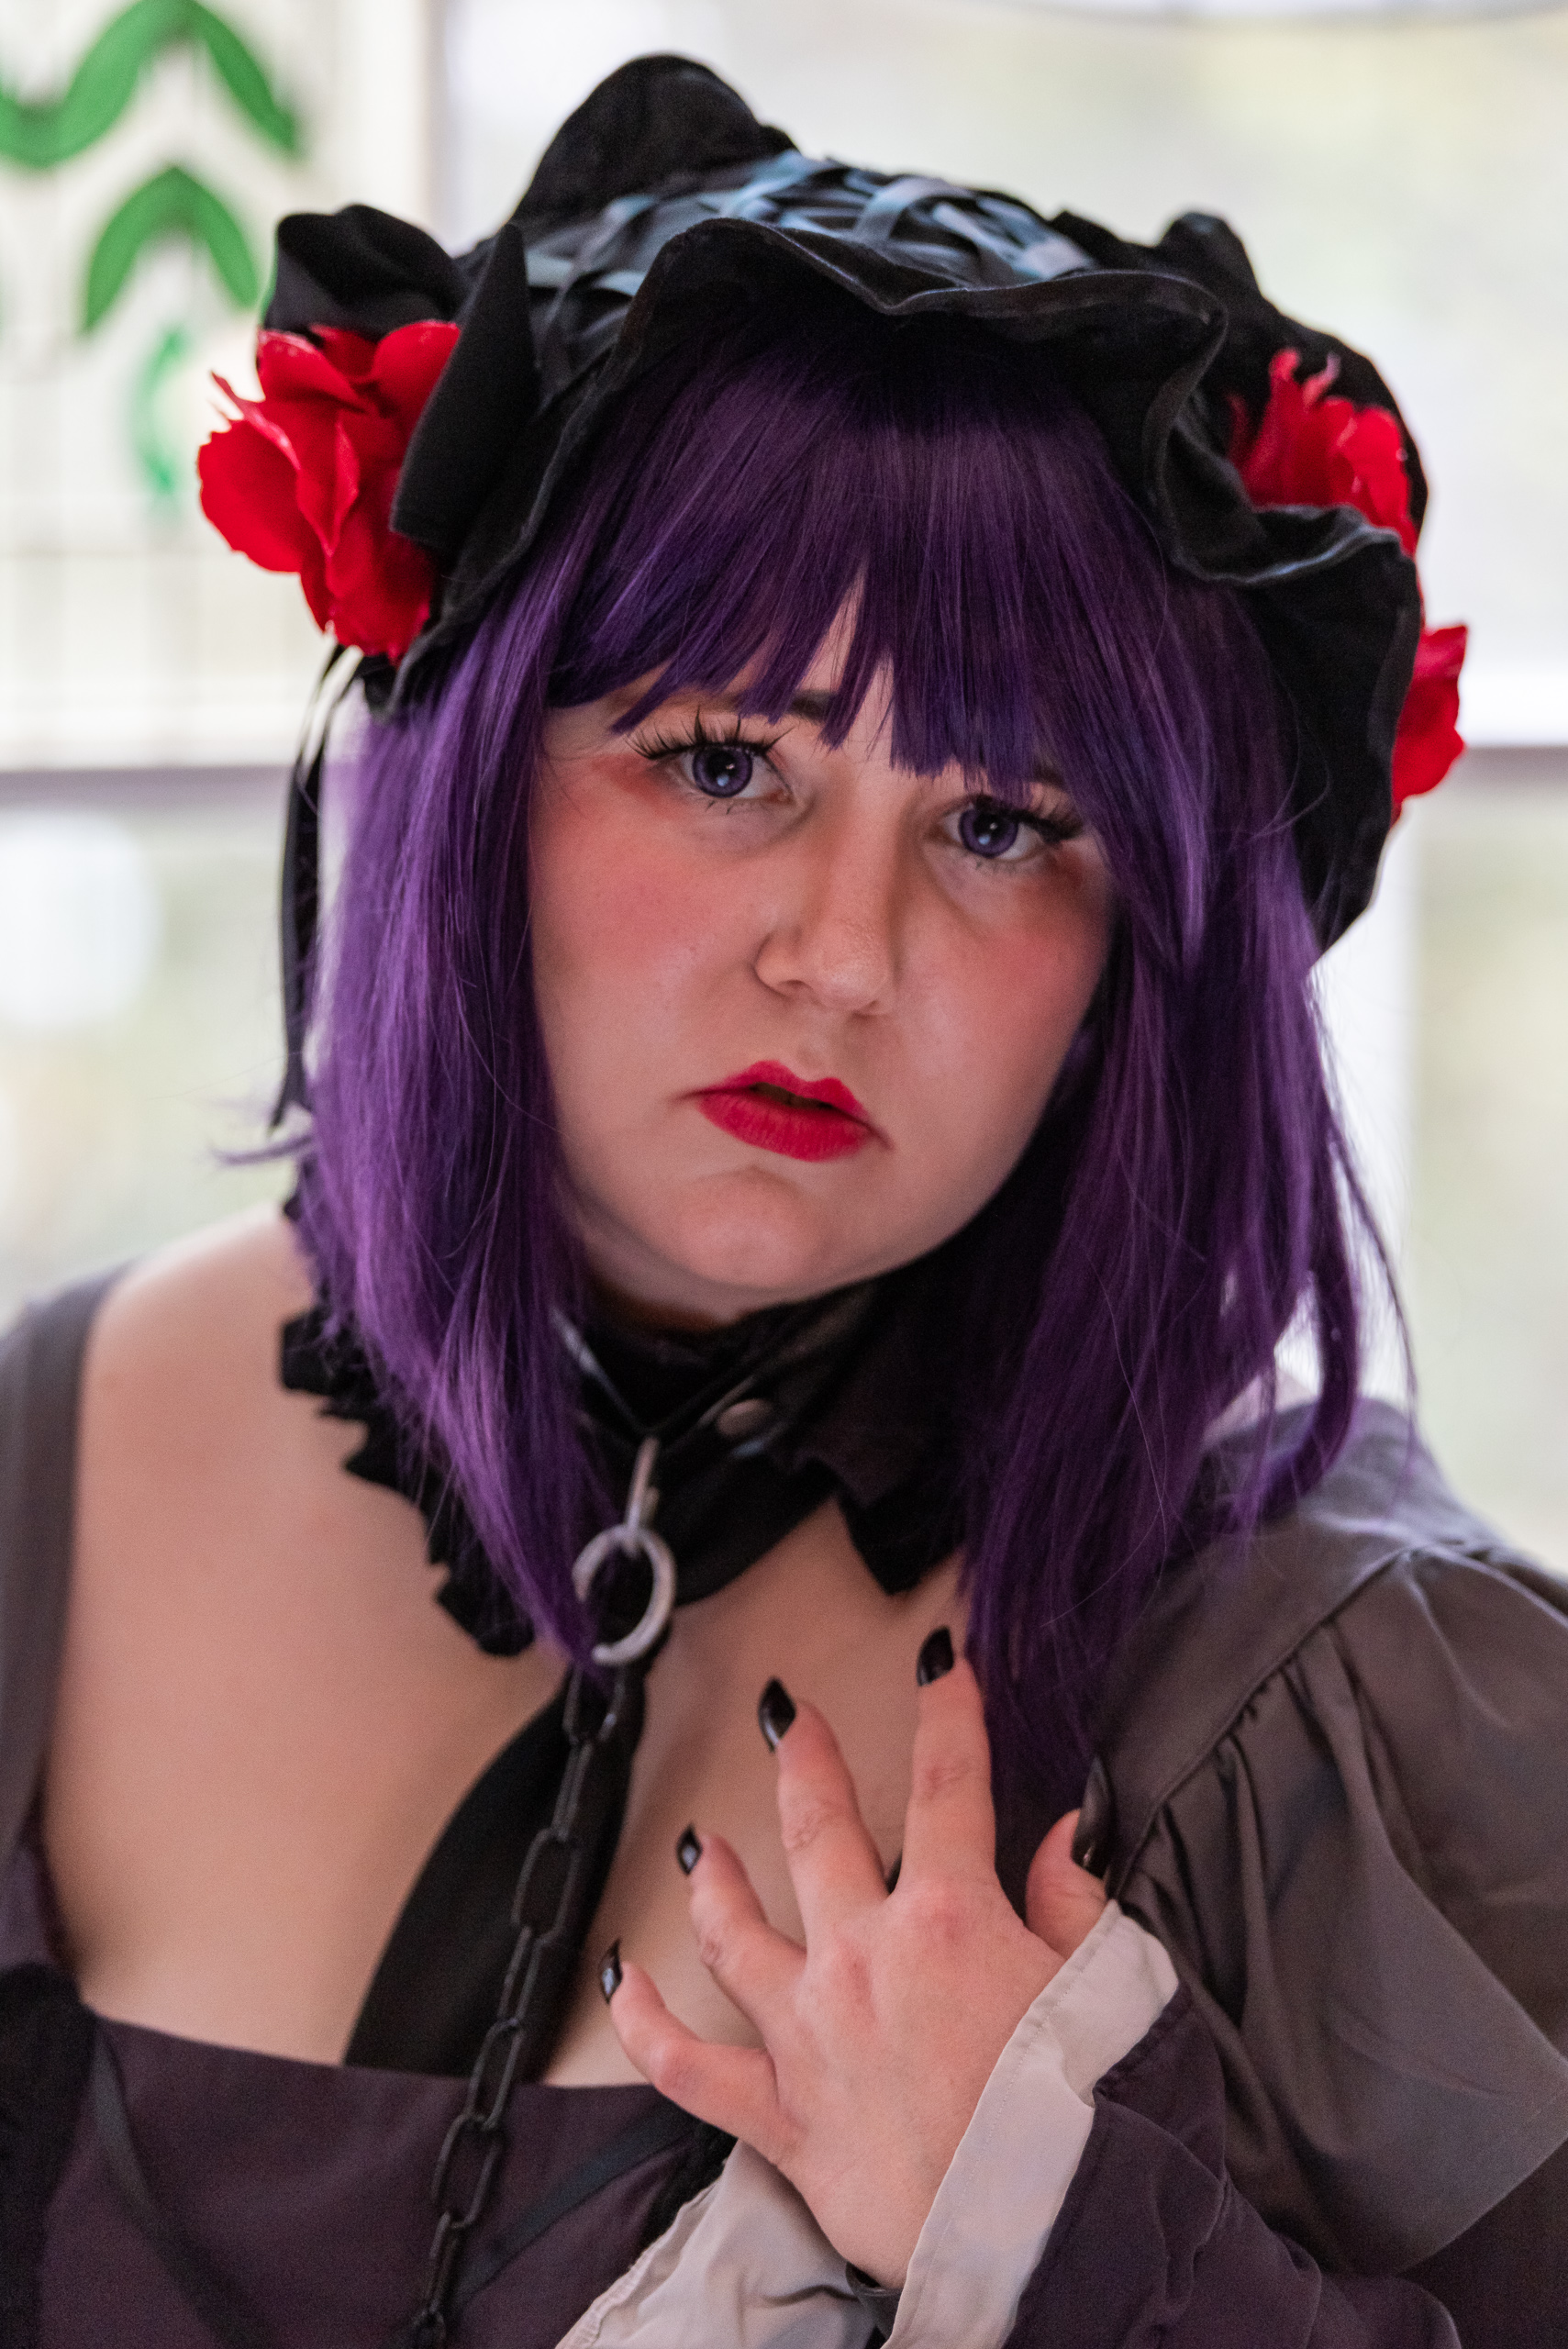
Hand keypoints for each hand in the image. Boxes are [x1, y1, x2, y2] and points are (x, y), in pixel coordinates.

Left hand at [602, 1635, 1107, 2286]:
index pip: (950, 1786)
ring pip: (736, 1933)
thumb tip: (1070, 1830)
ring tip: (699, 1846)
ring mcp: (811, 2034)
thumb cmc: (1089, 2125)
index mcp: (952, 1918)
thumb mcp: (1112, 1991)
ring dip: (714, 1880)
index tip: (943, 1663)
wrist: (1040, 2241)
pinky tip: (621, 1983)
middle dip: (804, 1762)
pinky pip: (687, 2066)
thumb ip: (1078, 1904)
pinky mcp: (781, 2117)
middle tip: (788, 1717)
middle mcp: (866, 1958)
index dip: (948, 1714)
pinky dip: (645, 2024)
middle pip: (819, 1832)